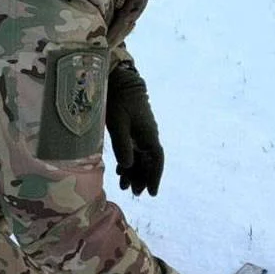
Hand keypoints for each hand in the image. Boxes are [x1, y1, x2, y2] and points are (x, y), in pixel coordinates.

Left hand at [105, 63, 163, 195]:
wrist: (119, 81)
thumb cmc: (119, 100)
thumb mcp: (118, 123)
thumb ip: (123, 145)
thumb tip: (128, 166)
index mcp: (148, 135)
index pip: (156, 160)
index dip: (154, 177)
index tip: (152, 193)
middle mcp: (148, 136)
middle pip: (149, 162)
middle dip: (143, 178)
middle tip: (135, 193)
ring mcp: (141, 133)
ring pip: (140, 158)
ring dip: (134, 172)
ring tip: (125, 186)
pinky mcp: (132, 130)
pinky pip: (134, 150)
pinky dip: (128, 162)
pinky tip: (121, 171)